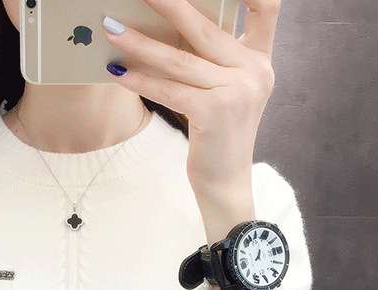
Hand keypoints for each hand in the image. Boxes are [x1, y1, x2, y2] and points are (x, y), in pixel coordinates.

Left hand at [103, 0, 280, 202]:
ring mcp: (237, 92)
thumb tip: (164, 27)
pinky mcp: (214, 113)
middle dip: (169, 4)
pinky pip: (170, 89)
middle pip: (206, 27)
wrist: (226, 184)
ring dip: (140, 43)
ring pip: (180, 59)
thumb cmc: (218, 137)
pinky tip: (118, 72)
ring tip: (111, 29)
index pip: (266, 8)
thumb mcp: (224, 92)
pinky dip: (141, 81)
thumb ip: (210, 60)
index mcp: (260, 61)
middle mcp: (254, 72)